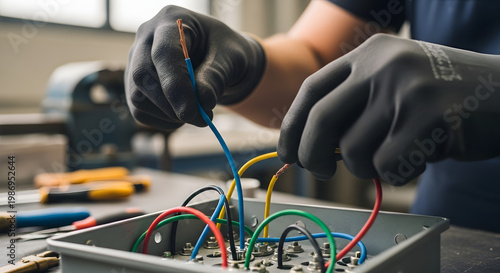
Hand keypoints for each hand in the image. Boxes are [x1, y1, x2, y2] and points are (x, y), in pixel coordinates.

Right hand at [125, 5, 264, 130]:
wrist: (218, 59)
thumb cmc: (225, 52)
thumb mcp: (231, 58)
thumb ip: (216, 77)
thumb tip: (202, 102)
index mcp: (171, 21)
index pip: (163, 54)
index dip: (175, 85)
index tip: (191, 112)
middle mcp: (146, 38)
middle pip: (142, 76)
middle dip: (171, 105)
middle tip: (202, 120)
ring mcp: (136, 61)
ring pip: (138, 98)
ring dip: (169, 116)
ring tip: (198, 114)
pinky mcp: (134, 84)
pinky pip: (140, 111)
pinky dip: (164, 121)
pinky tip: (184, 115)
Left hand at [278, 34, 499, 184]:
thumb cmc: (441, 97)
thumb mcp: (393, 84)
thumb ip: (353, 106)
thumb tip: (307, 146)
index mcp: (370, 53)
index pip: (312, 90)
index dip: (293, 126)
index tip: (287, 152)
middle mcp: (384, 65)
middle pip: (321, 120)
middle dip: (312, 155)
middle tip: (321, 171)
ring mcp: (407, 89)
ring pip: (355, 151)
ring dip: (367, 167)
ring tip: (394, 154)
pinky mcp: (430, 119)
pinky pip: (387, 165)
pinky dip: (396, 173)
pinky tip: (419, 158)